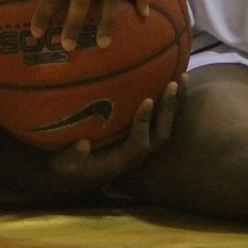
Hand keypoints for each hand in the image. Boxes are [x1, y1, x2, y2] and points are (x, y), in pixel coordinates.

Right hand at [49, 76, 185, 185]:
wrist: (78, 170)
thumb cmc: (70, 164)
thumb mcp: (66, 164)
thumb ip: (74, 157)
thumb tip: (83, 145)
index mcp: (122, 161)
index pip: (139, 144)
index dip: (144, 123)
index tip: (148, 100)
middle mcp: (138, 153)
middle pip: (161, 134)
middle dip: (168, 110)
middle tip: (172, 84)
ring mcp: (144, 142)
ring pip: (167, 125)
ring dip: (176, 103)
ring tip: (182, 77)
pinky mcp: (144, 133)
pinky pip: (163, 118)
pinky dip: (171, 101)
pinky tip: (173, 77)